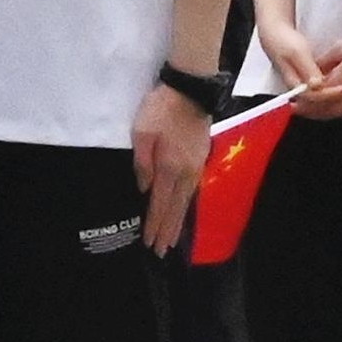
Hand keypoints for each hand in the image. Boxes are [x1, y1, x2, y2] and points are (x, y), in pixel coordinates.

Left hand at [134, 80, 211, 257]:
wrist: (190, 90)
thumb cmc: (161, 110)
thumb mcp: (141, 134)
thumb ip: (142, 163)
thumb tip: (145, 188)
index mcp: (169, 167)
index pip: (161, 204)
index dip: (155, 225)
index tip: (150, 243)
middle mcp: (186, 172)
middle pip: (177, 208)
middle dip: (169, 230)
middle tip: (162, 251)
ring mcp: (196, 166)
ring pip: (186, 200)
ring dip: (179, 221)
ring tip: (174, 238)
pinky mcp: (200, 158)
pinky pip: (192, 190)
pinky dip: (186, 205)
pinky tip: (183, 210)